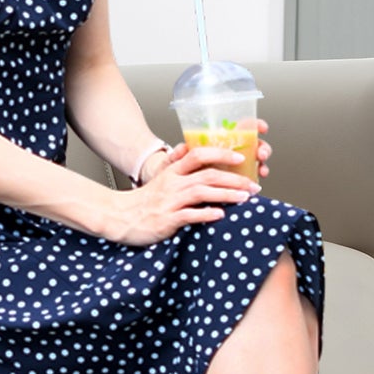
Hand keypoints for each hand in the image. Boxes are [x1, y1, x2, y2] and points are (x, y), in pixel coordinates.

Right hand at [106, 119, 271, 245]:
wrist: (121, 217)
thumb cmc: (145, 202)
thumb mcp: (162, 181)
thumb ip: (181, 172)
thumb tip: (202, 165)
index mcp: (172, 172)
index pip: (198, 155)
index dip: (220, 154)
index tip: (240, 157)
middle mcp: (173, 184)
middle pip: (207, 175)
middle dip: (234, 179)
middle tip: (252, 184)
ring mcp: (170, 201)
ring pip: (202, 193)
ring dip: (226, 194)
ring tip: (244, 198)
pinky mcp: (168, 219)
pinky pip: (190, 215)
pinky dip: (207, 214)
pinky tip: (220, 215)